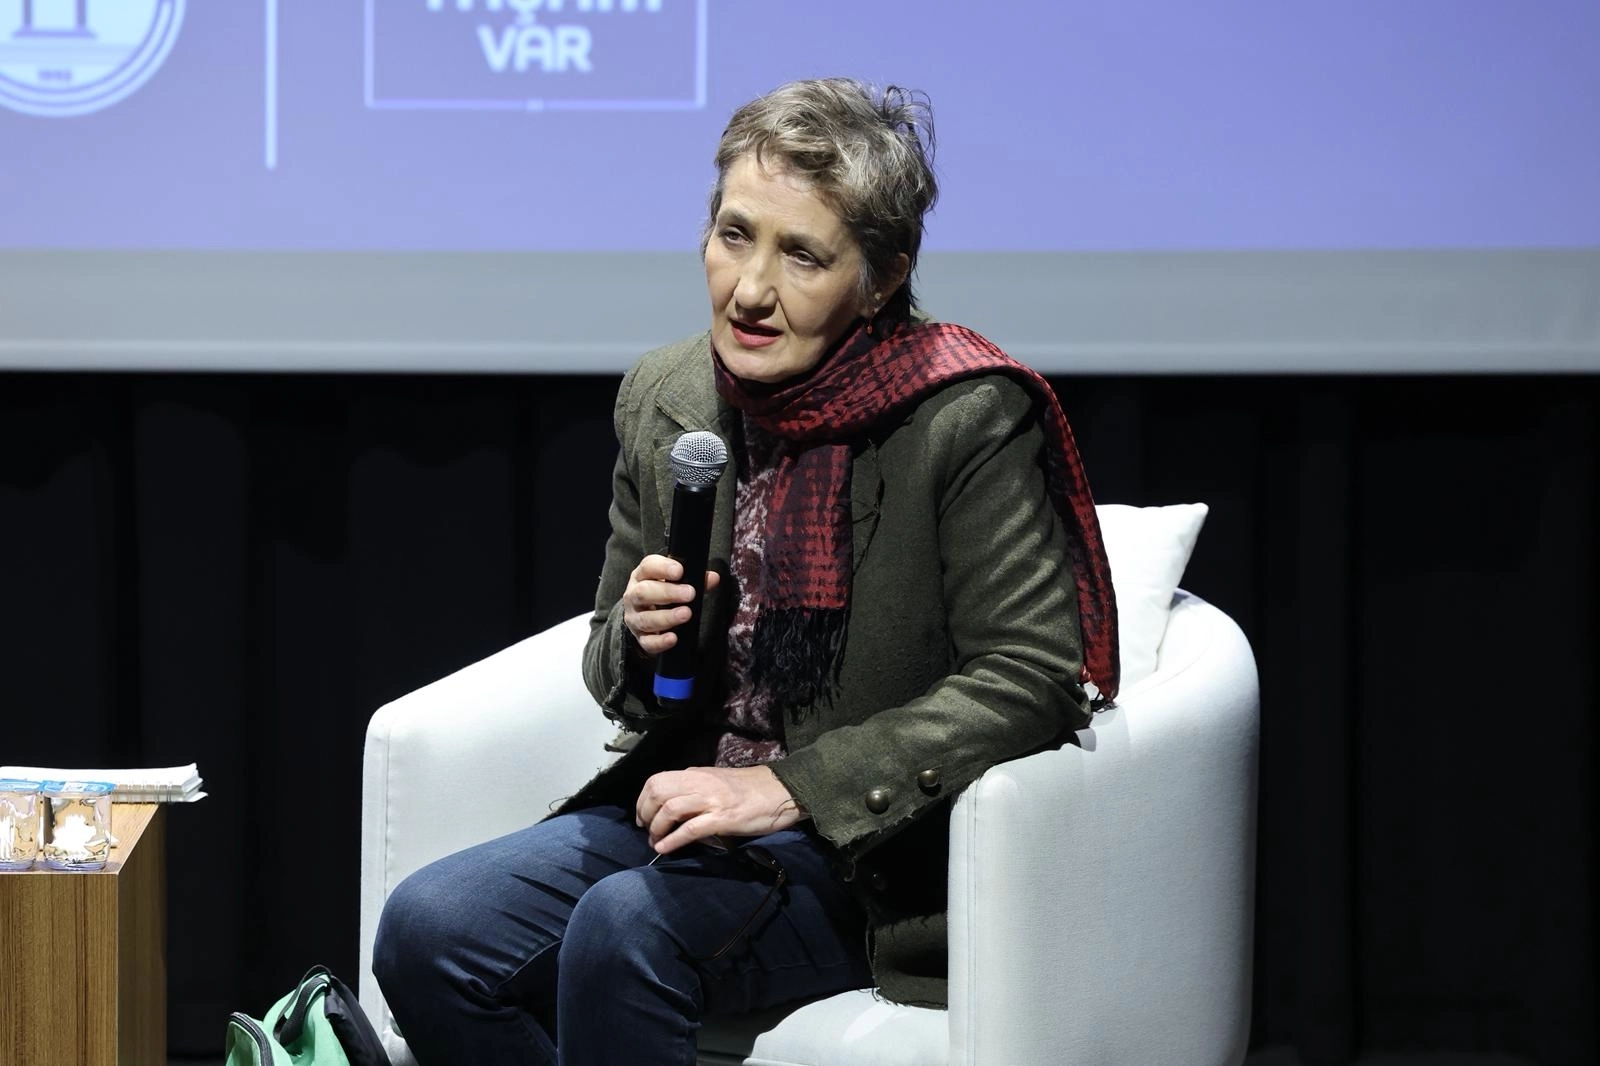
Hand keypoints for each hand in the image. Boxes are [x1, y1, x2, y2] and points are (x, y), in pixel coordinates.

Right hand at [622, 554, 720, 657]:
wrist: (641, 615)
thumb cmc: (661, 592)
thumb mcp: (674, 581)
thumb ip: (694, 578)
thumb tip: (713, 578)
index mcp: (642, 576)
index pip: (648, 567)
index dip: (662, 568)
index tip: (679, 571)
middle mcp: (633, 596)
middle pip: (644, 592)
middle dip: (668, 593)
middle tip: (689, 594)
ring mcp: (634, 618)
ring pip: (646, 619)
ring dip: (667, 617)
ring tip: (686, 614)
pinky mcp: (640, 637)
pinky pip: (647, 642)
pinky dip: (660, 641)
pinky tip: (673, 638)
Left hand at [636, 765, 806, 854]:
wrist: (782, 791)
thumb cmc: (751, 789)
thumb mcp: (717, 782)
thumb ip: (696, 790)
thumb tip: (674, 808)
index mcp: (697, 773)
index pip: (658, 780)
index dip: (643, 800)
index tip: (642, 816)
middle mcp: (701, 782)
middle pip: (658, 792)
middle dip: (645, 813)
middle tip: (647, 830)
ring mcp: (712, 800)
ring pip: (670, 808)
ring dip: (657, 828)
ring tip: (656, 842)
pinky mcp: (724, 818)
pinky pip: (691, 829)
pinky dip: (673, 840)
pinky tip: (665, 849)